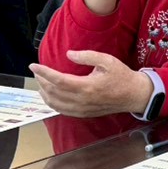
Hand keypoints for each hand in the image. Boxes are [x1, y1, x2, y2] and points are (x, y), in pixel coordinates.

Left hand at [30, 50, 152, 117]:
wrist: (133, 95)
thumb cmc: (122, 76)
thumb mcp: (107, 60)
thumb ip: (87, 56)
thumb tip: (69, 54)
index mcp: (86, 86)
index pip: (58, 80)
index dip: (43, 72)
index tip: (33, 65)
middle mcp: (82, 100)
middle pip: (53, 92)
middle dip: (41, 81)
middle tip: (37, 71)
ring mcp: (82, 109)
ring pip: (54, 103)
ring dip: (44, 92)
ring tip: (40, 82)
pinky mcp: (83, 113)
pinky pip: (61, 110)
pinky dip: (51, 103)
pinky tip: (50, 95)